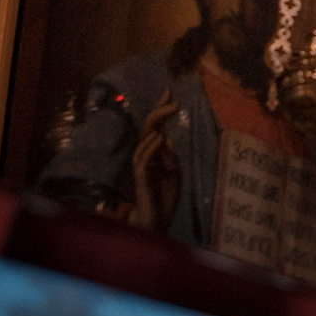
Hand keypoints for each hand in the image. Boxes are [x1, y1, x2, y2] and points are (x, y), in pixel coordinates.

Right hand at [129, 94, 182, 231]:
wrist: (158, 222)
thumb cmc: (164, 199)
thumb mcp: (175, 175)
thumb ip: (172, 158)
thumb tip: (166, 140)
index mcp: (155, 154)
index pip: (157, 127)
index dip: (161, 110)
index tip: (170, 93)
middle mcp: (146, 157)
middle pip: (149, 129)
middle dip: (159, 112)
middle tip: (172, 99)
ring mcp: (142, 166)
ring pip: (144, 141)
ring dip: (157, 125)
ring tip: (168, 111)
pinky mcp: (141, 179)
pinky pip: (143, 160)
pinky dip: (151, 148)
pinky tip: (160, 138)